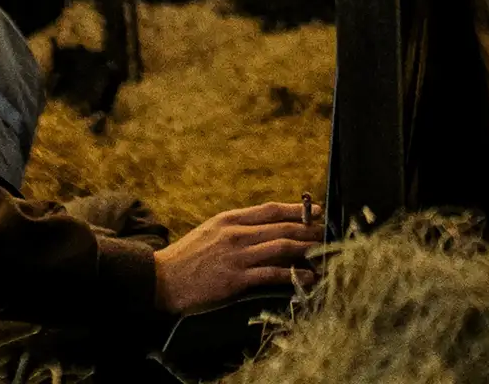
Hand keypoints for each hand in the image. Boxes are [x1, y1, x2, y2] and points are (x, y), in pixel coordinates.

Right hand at [152, 200, 321, 314]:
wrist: (161, 280)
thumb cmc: (186, 258)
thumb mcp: (210, 231)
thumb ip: (236, 227)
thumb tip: (264, 227)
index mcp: (230, 219)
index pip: (271, 210)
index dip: (297, 210)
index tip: (316, 211)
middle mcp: (236, 234)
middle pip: (282, 228)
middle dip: (309, 230)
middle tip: (328, 233)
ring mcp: (237, 256)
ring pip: (281, 247)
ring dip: (307, 249)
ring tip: (325, 251)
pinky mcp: (236, 280)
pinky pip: (272, 274)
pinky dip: (294, 274)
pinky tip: (309, 277)